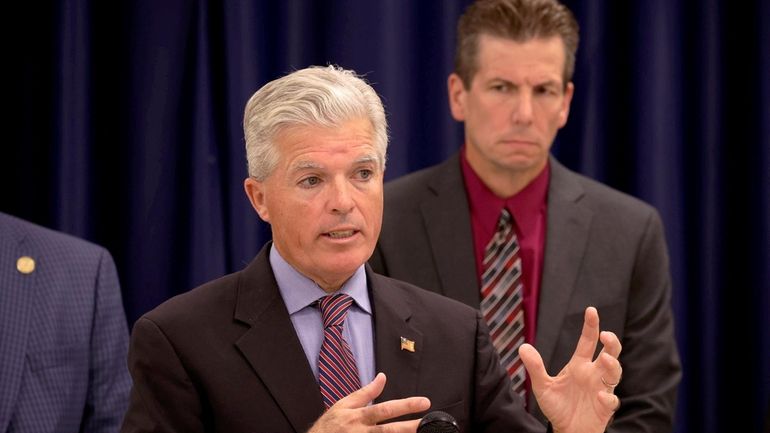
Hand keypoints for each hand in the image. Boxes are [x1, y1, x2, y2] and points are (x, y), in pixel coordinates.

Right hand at [308, 372, 430, 432]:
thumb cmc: (329, 425)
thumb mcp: (344, 405)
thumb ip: (366, 392)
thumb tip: (382, 377)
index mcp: (358, 416)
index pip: (386, 409)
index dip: (406, 406)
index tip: (424, 402)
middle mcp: (361, 432)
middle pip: (390, 430)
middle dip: (410, 427)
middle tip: (428, 424)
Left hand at [519, 306, 621, 432]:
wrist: (565, 429)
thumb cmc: (557, 406)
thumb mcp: (542, 386)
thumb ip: (535, 367)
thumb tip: (523, 347)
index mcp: (580, 365)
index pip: (587, 342)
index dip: (591, 326)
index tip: (591, 310)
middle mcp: (593, 374)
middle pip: (610, 353)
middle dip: (612, 343)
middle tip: (606, 335)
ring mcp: (601, 389)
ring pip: (615, 373)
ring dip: (612, 366)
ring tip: (605, 360)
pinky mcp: (605, 407)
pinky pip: (611, 401)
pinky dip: (608, 398)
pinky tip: (600, 396)